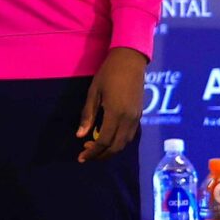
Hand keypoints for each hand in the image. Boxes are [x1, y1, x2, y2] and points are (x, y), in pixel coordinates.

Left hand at [76, 47, 146, 161]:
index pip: (103, 141)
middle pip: (116, 146)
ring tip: (95, 148)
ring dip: (110, 149)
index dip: (92, 152)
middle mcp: (128, 119)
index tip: (81, 157)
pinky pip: (130, 135)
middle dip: (101, 155)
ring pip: (125, 143)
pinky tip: (108, 138)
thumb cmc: (108, 74)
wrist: (130, 61)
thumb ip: (88, 115)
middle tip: (86, 154)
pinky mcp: (139, 115)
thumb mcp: (93, 93)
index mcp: (115, 114)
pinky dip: (119, 142)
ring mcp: (136, 118)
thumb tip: (80, 135)